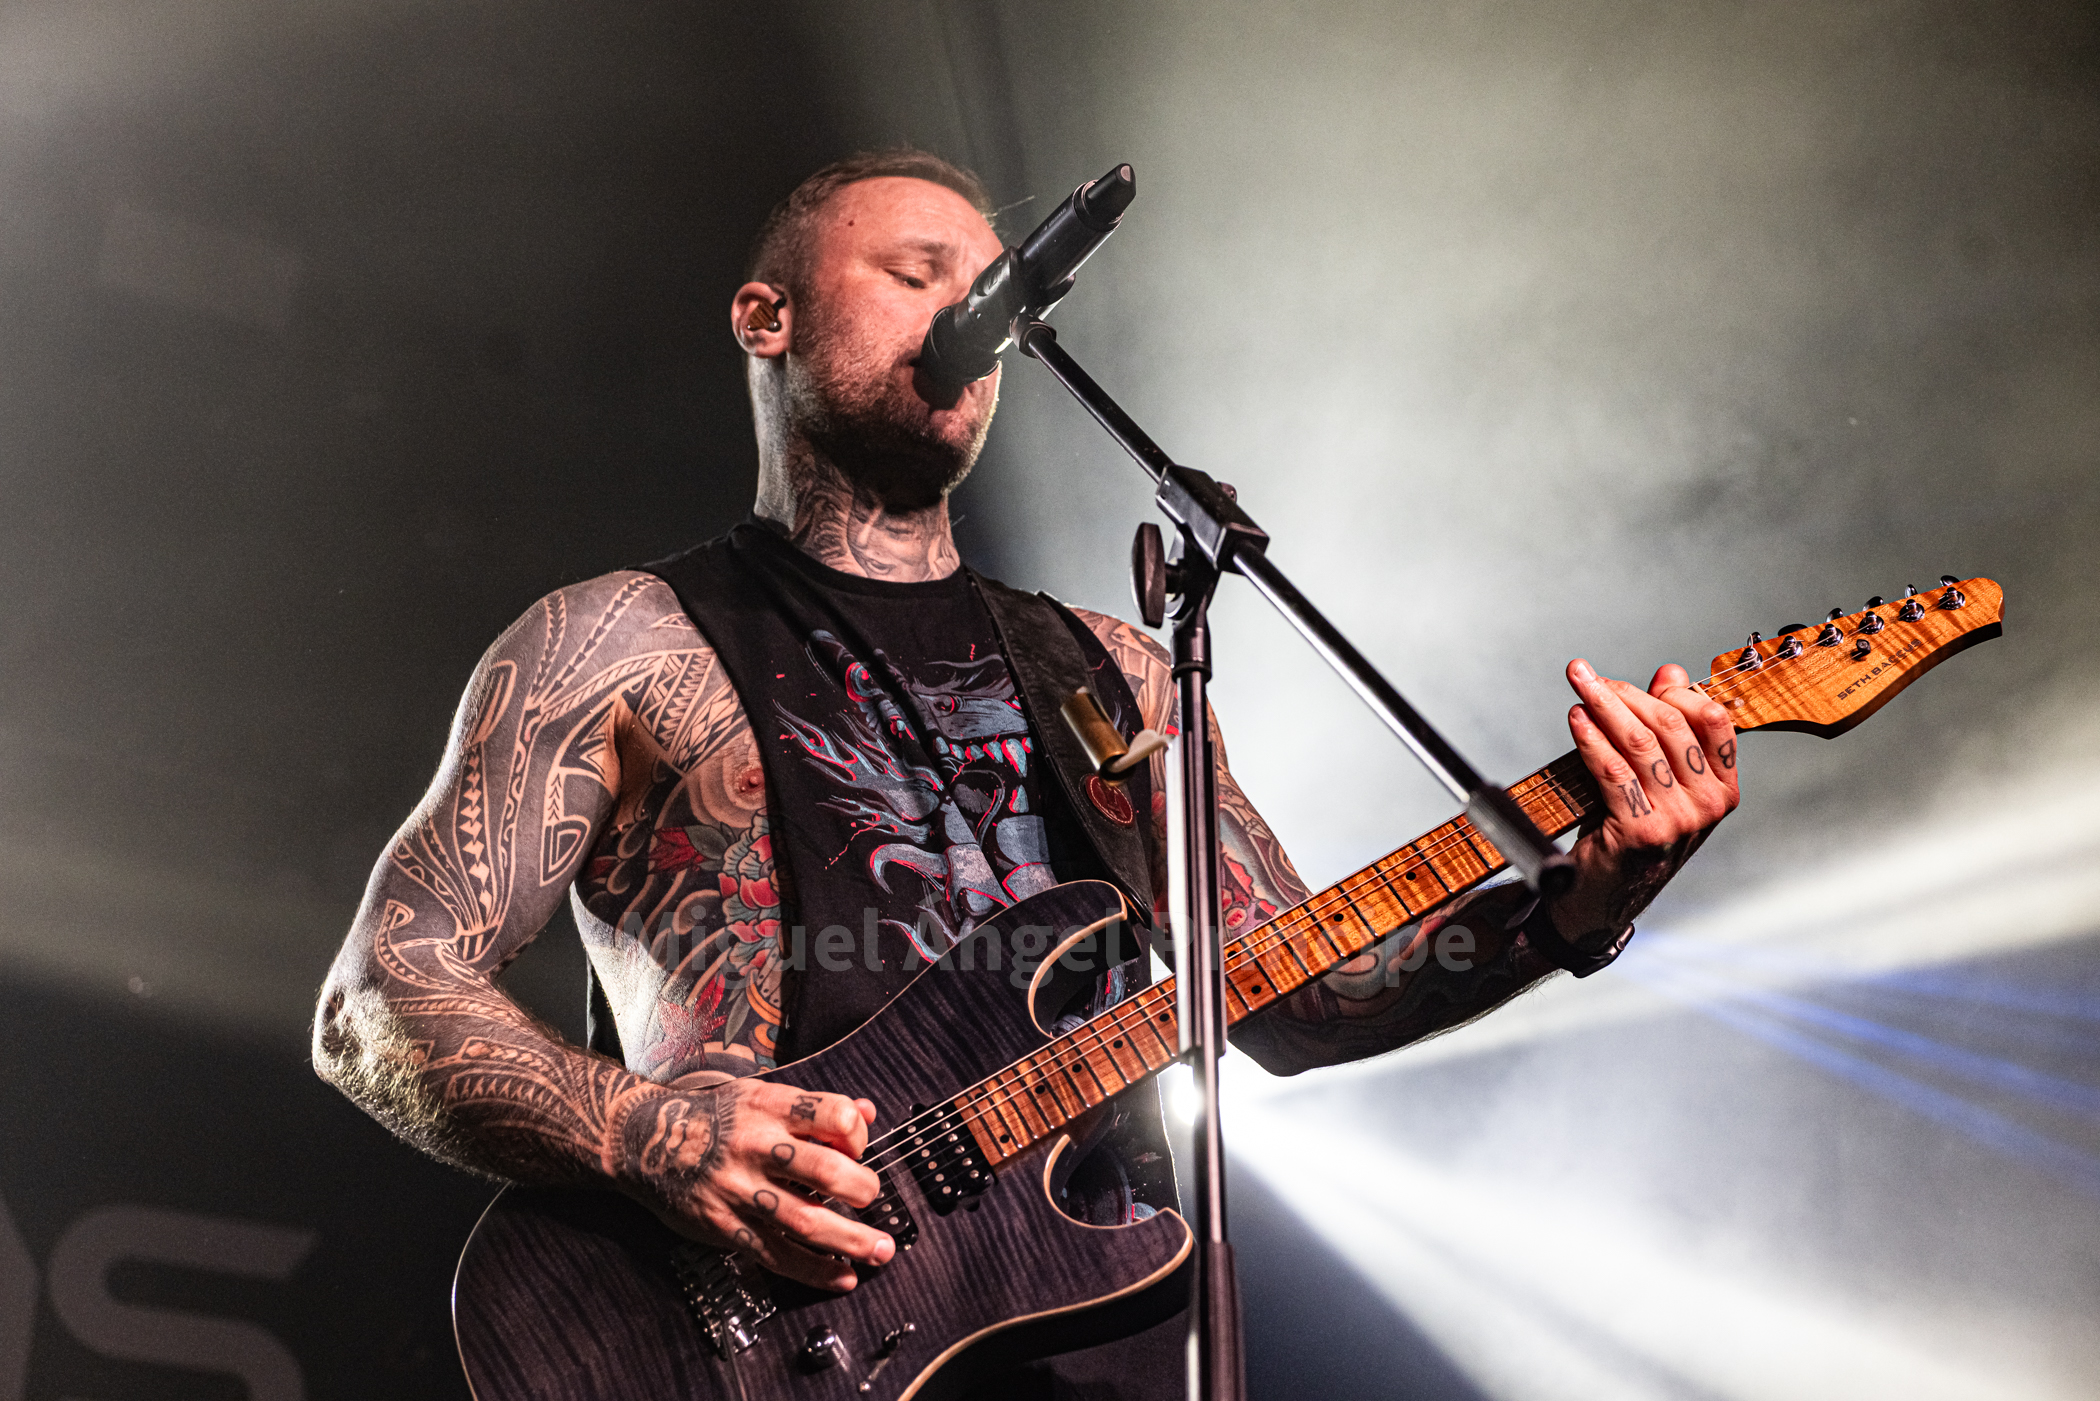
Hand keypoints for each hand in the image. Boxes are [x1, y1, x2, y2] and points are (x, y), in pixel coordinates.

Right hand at [615, 1078, 892, 1290]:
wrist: (643, 1138)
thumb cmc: (714, 1117)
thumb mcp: (760, 1095)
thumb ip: (814, 1107)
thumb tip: (868, 1113)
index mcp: (769, 1106)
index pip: (832, 1114)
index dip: (857, 1133)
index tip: (857, 1148)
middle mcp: (756, 1146)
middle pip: (824, 1170)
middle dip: (863, 1189)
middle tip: (874, 1198)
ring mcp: (739, 1189)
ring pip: (806, 1220)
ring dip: (851, 1241)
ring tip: (880, 1251)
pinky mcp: (725, 1225)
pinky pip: (776, 1254)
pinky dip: (814, 1270)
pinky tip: (841, 1276)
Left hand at [1552, 658, 1739, 945]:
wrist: (1603, 898)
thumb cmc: (1630, 835)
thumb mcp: (1658, 781)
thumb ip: (1668, 730)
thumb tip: (1671, 672)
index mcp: (1722, 790)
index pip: (1714, 721)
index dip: (1676, 691)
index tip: (1642, 679)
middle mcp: (1707, 805)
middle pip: (1670, 724)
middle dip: (1624, 692)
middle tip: (1587, 676)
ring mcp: (1677, 820)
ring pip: (1639, 741)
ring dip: (1602, 706)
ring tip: (1579, 686)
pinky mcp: (1641, 830)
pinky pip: (1612, 769)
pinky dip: (1590, 738)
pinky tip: (1576, 720)